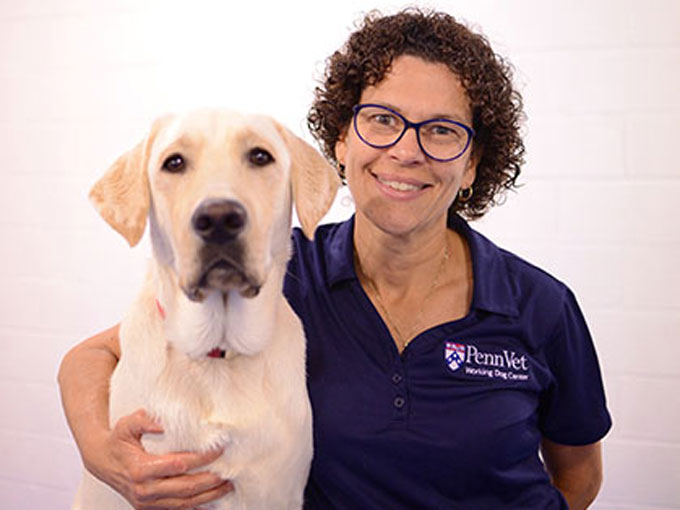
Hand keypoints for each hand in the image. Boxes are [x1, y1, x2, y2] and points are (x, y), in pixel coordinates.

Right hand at [86, 409, 232, 509]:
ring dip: (208, 496)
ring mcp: (147, 503)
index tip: (218, 449)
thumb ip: (144, 420)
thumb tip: (163, 424)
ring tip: (227, 485)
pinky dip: (196, 506)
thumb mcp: (126, 424)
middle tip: (229, 472)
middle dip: (210, 481)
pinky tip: (212, 499)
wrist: (101, 461)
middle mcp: (144, 490)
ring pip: (184, 504)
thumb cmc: (118, 441)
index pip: (178, 465)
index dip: (200, 458)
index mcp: (140, 470)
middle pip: (185, 488)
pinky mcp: (149, 508)